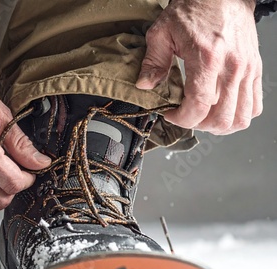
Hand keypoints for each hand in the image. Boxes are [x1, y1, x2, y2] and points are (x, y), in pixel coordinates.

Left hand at [136, 0, 261, 134]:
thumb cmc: (194, 8)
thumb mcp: (162, 32)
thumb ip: (153, 62)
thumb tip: (145, 85)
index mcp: (207, 58)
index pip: (199, 106)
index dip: (182, 119)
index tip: (170, 114)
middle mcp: (232, 66)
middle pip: (222, 118)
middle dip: (199, 125)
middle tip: (185, 116)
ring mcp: (247, 69)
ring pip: (240, 118)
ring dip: (219, 125)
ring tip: (203, 117)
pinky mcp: (255, 69)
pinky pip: (254, 106)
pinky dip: (237, 115)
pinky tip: (220, 109)